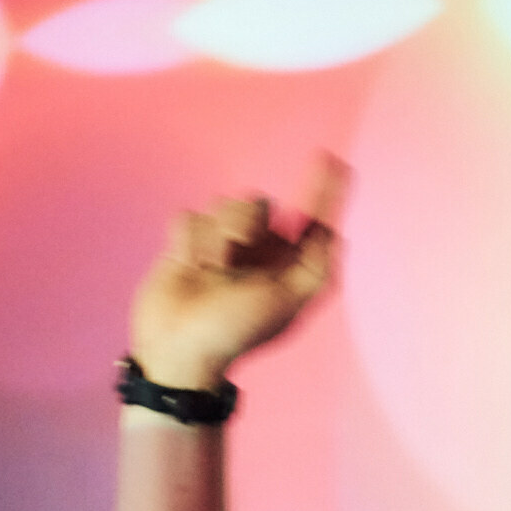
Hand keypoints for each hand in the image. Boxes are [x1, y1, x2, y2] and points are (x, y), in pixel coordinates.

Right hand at [129, 154, 347, 388]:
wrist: (177, 349)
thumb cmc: (235, 332)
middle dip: (245, 222)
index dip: (325, 190)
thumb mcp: (285, 304)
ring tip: (208, 271)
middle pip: (259, 204)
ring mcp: (220, 245)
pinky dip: (188, 241)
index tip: (333, 161)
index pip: (311, 220)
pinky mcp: (187, 243)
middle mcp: (257, 252)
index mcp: (286, 266)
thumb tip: (333, 235)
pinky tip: (187, 268)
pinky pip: (190, 215)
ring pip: (223, 204)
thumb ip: (315, 269)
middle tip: (232, 258)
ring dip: (215, 236)